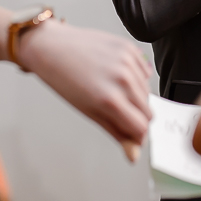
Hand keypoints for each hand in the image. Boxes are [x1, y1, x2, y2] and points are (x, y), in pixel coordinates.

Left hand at [17, 20, 152, 161]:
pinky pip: (145, 71)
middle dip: (137, 116)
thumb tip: (133, 152)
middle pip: (148, 111)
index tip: (132, 135)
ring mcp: (127, 61)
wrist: (53, 47)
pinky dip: (136, 77)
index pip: (141, 127)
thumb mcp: (89, 111)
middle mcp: (122, 79)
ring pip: (147, 91)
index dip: (137, 135)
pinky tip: (117, 75)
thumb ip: (116, 132)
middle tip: (117, 111)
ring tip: (112, 89)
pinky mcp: (129, 47)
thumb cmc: (64, 79)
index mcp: (110, 99)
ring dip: (136, 96)